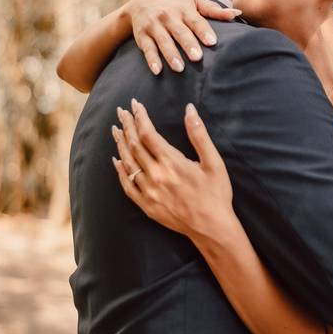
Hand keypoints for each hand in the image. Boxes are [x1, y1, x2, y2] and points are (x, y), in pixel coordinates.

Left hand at [112, 99, 234, 239]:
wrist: (212, 228)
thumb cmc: (216, 194)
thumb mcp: (214, 162)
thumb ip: (199, 134)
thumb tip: (189, 109)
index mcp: (172, 163)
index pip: (148, 134)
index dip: (139, 117)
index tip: (135, 104)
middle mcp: (156, 176)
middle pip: (134, 145)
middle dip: (127, 126)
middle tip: (120, 111)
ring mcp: (149, 192)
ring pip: (128, 163)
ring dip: (120, 144)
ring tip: (116, 129)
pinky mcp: (146, 205)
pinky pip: (127, 186)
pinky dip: (120, 171)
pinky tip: (117, 161)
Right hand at [125, 0, 241, 74]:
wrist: (142, 1)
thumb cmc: (176, 4)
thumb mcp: (193, 2)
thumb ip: (214, 10)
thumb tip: (237, 13)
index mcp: (184, 8)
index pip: (195, 20)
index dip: (203, 31)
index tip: (212, 42)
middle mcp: (168, 16)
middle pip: (180, 31)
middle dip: (188, 44)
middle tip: (198, 57)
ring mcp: (154, 25)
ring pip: (163, 41)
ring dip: (171, 54)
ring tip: (180, 68)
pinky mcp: (142, 36)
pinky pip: (147, 48)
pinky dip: (151, 59)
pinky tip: (158, 70)